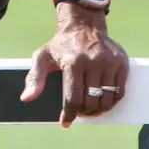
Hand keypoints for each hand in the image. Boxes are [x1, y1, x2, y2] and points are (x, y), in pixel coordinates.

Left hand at [19, 4, 129, 127]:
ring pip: (107, 99)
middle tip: (80, 114)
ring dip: (99, 110)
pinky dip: (112, 101)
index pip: (73, 97)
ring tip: (91, 109)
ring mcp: (109, 62)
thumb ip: (34, 77)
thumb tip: (27, 98)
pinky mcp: (122, 62)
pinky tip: (103, 100)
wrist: (83, 25)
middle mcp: (93, 61)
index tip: (65, 123)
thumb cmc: (60, 45)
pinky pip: (120, 91)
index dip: (69, 114)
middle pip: (92, 101)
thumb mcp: (42, 57)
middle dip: (84, 113)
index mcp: (73, 62)